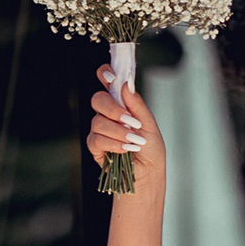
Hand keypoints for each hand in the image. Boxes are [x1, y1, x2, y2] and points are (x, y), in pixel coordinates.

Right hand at [87, 65, 160, 198]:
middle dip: (113, 109)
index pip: (106, 80)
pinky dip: (113, 144)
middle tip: (129, 120)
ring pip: (98, 122)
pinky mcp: (95, 145)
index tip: (111, 76)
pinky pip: (97, 139)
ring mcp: (99, 128)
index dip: (104, 73)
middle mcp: (107, 113)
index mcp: (120, 102)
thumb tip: (126, 84)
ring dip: (118, 132)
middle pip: (97, 99)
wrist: (148, 172)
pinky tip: (125, 149)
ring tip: (134, 141)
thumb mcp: (149, 123)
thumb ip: (137, 104)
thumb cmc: (150, 147)